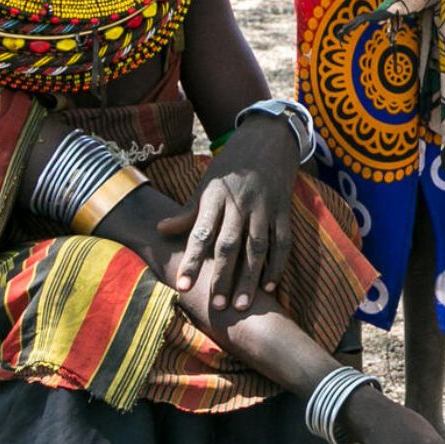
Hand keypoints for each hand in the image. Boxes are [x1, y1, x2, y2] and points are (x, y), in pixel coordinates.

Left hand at [157, 113, 298, 310]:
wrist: (269, 139)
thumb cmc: (231, 165)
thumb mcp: (206, 183)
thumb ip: (188, 211)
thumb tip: (161, 231)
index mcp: (216, 196)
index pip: (201, 233)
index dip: (192, 261)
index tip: (182, 285)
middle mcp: (240, 203)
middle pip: (230, 245)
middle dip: (223, 276)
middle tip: (217, 305)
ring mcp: (264, 207)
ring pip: (257, 248)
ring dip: (250, 278)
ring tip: (242, 305)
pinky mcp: (283, 211)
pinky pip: (282, 242)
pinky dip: (277, 265)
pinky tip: (269, 286)